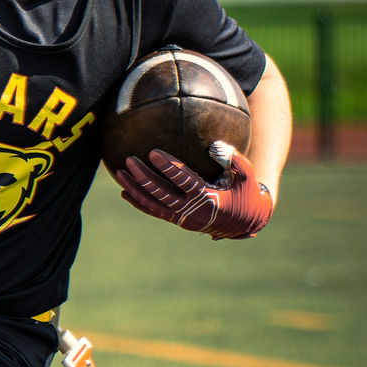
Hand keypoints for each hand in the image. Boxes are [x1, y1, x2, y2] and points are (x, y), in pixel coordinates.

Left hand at [116, 141, 273, 240]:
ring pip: (154, 205)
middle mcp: (193, 212)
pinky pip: (155, 212)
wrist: (247, 222)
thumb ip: (234, 159)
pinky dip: (140, 203)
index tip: (152, 152)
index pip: (183, 180)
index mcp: (209, 199)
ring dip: (135, 190)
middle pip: (162, 194)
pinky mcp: (179, 221)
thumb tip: (215, 145)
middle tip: (129, 160)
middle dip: (144, 177)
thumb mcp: (247, 176)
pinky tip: (125, 192)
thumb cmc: (247, 193)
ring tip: (119, 173)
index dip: (167, 167)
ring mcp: (184, 219)